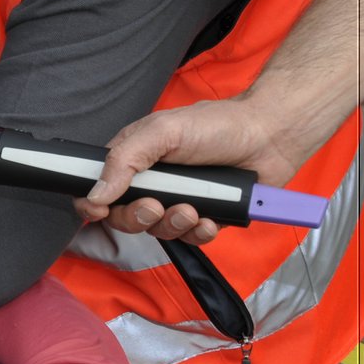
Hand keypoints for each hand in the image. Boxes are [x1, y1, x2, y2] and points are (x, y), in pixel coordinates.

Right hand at [74, 98, 300, 244]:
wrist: (270, 135)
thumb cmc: (216, 125)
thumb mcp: (162, 132)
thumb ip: (124, 161)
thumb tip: (94, 195)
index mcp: (134, 160)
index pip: (99, 189)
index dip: (94, 205)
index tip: (100, 211)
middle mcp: (153, 183)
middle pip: (124, 217)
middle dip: (137, 217)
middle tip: (156, 206)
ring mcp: (179, 200)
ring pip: (158, 230)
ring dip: (173, 225)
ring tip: (193, 209)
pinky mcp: (207, 216)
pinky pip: (192, 238)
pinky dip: (200, 232)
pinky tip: (211, 219)